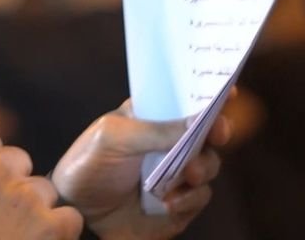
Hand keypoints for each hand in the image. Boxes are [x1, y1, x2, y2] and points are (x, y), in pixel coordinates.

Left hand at [50, 100, 230, 239]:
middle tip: (217, 133)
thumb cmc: (88, 165)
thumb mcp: (113, 138)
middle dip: (217, 130)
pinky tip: (167, 202)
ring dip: (202, 167)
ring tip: (187, 174)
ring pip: (210, 164)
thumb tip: (198, 120)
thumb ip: (155, 130)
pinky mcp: (180, 202)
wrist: (77, 213)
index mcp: (149, 116)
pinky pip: (201, 196)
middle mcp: (167, 142)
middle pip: (207, 131)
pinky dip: (189, 198)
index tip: (228, 90)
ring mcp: (175, 172)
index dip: (207, 93)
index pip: (184, 99)